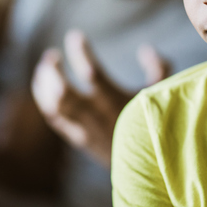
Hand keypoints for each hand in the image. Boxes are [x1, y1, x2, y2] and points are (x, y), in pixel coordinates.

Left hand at [31, 30, 169, 166]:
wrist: (146, 170)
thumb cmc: (154, 126)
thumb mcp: (162, 96)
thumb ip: (159, 69)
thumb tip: (145, 48)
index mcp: (116, 103)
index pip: (92, 74)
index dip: (80, 52)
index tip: (75, 36)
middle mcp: (96, 117)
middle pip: (62, 93)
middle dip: (53, 70)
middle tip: (52, 55)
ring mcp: (83, 129)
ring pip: (53, 105)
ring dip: (45, 83)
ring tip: (45, 65)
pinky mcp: (77, 138)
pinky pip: (52, 117)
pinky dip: (43, 98)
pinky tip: (43, 84)